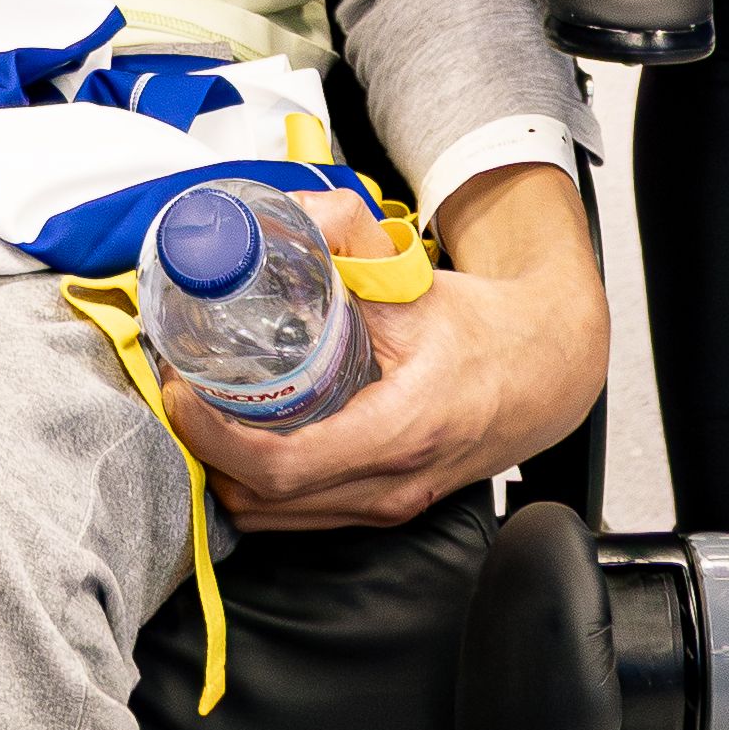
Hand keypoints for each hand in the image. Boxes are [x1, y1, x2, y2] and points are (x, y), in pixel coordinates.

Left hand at [173, 180, 607, 529]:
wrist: (547, 372)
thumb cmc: (486, 331)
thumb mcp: (414, 281)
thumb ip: (346, 241)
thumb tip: (284, 211)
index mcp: (401, 429)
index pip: (282, 464)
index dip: (215, 434)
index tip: (183, 388)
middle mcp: (391, 484)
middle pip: (263, 500)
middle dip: (206, 450)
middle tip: (181, 388)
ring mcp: (387, 506)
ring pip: (276, 517)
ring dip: (226, 471)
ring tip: (204, 409)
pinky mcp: (383, 509)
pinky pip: (301, 515)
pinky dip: (258, 484)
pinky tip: (244, 436)